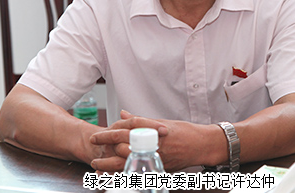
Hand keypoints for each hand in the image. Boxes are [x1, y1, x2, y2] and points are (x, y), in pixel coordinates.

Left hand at [89, 111, 221, 171]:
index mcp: (151, 129)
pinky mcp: (160, 169)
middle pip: (123, 147)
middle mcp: (152, 143)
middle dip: (105, 152)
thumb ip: (139, 120)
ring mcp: (156, 157)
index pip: (124, 130)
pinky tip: (115, 179)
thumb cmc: (183, 131)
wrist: (202, 144)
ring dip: (111, 167)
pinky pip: (139, 174)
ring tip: (98, 169)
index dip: (107, 135)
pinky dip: (125, 177)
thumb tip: (122, 114)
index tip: (96, 136)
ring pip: (129, 163)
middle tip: (93, 156)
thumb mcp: (160, 121)